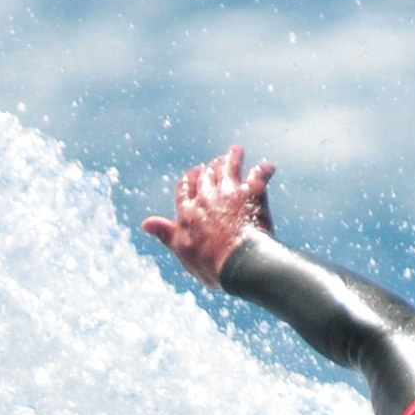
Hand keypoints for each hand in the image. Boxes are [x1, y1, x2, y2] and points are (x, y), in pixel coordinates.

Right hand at [141, 144, 276, 285]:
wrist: (238, 263)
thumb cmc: (210, 263)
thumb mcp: (182, 250)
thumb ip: (166, 234)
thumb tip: (145, 223)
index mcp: (188, 211)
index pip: (185, 189)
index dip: (189, 181)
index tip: (193, 174)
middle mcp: (207, 197)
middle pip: (206, 176)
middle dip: (210, 168)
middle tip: (215, 162)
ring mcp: (229, 193)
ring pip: (229, 168)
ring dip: (232, 158)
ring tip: (236, 151)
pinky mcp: (251, 193)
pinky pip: (259, 175)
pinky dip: (264, 170)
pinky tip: (269, 166)